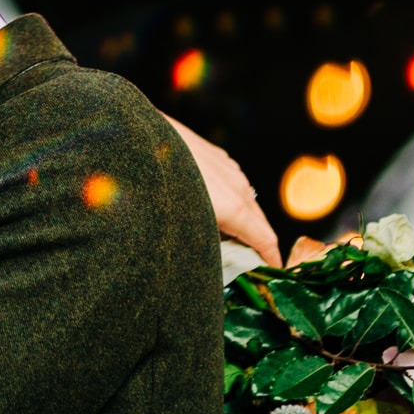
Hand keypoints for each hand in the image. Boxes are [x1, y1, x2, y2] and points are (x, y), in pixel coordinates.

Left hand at [164, 112, 281, 268]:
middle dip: (257, 244)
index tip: (272, 273)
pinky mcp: (216, 155)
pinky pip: (232, 183)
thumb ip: (205, 247)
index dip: (271, 260)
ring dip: (242, 220)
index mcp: (235, 208)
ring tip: (225, 237)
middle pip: (259, 222)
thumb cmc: (158, 189)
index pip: (266, 240)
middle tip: (247, 264)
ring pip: (245, 200)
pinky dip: (230, 200)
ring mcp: (228, 168)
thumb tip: (211, 262)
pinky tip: (210, 206)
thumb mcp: (183, 229)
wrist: (141, 139)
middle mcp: (238, 186)